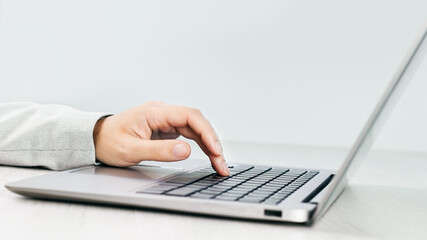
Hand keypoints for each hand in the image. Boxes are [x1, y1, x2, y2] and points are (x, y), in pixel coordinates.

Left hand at [93, 102, 229, 175]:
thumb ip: (159, 151)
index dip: (206, 132)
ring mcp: (165, 120)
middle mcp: (162, 112)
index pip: (189, 116)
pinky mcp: (166, 128)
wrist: (96, 139)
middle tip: (222, 164)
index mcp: (154, 112)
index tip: (216, 150)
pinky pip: (189, 134)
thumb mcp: (131, 150)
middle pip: (197, 122)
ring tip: (219, 163)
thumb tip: (186, 150)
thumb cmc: (109, 142)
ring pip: (195, 128)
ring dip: (209, 145)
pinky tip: (209, 155)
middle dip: (213, 142)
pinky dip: (200, 145)